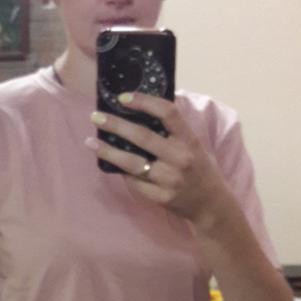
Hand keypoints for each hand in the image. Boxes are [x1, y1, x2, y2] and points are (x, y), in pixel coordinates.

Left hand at [87, 92, 230, 225]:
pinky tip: (109, 163)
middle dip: (116, 125)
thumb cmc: (199, 167)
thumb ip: (173, 130)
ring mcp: (169, 180)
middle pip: (142, 137)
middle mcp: (179, 158)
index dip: (144, 102)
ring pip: (131, 163)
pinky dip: (121, 171)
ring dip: (107, 151)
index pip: (167, 113)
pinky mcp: (159, 197)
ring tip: (90, 141)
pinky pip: (134, 182)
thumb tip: (141, 108)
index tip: (123, 97)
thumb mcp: (194, 144)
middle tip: (96, 116)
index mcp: (189, 139)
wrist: (210, 204)